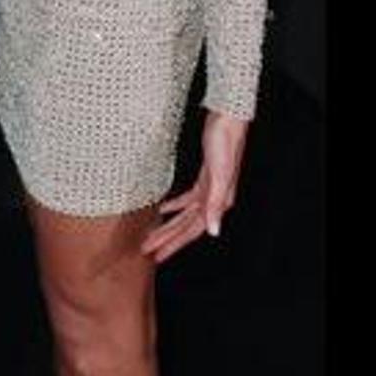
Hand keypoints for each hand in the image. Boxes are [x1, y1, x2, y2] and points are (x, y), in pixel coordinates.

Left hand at [141, 110, 248, 263]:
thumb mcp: (219, 175)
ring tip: (153, 236)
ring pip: (186, 214)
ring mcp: (210, 189)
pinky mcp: (204, 178)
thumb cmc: (224, 143)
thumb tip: (213, 232)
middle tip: (147, 250)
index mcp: (219, 201)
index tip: (157, 255)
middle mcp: (216, 199)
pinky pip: (188, 199)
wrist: (228, 120)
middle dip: (167, 239)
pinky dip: (175, 205)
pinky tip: (163, 209)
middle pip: (187, 226)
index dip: (174, 244)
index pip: (192, 230)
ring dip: (170, 225)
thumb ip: (215, 204)